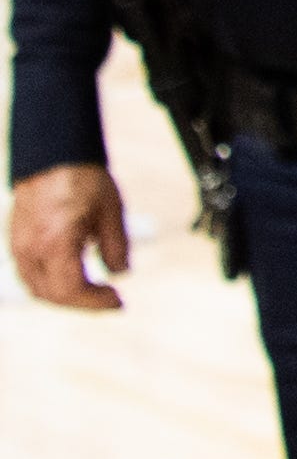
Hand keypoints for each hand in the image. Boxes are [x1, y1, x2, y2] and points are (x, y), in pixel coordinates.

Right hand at [11, 164, 129, 311]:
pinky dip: (50, 283)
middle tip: (110, 299)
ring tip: (94, 291)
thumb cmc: (83, 179)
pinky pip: (28, 274)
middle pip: (51, 295)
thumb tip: (120, 274)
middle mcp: (30, 249)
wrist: (53, 156)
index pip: (69, 290)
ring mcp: (18, 246)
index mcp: (54, 243)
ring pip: (36, 287)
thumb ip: (116, 247)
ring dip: (65, 295)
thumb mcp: (112, 212)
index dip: (94, 302)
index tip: (118, 301)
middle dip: (82, 303)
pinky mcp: (15, 240)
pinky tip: (73, 276)